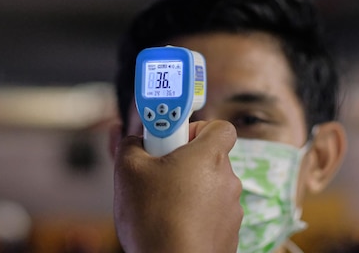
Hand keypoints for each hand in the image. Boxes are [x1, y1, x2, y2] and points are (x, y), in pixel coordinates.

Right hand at [113, 120, 241, 252]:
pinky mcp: (229, 233)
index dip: (196, 128)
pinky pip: (211, 213)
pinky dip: (195, 215)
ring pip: (209, 187)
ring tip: (162, 204)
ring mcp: (231, 209)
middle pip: (210, 158)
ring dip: (189, 190)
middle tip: (159, 171)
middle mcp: (227, 180)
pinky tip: (172, 224)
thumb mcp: (127, 170)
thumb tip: (133, 141)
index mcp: (209, 156)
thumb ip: (131, 144)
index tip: (173, 138)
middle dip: (185, 161)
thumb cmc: (154, 219)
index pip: (220, 126)